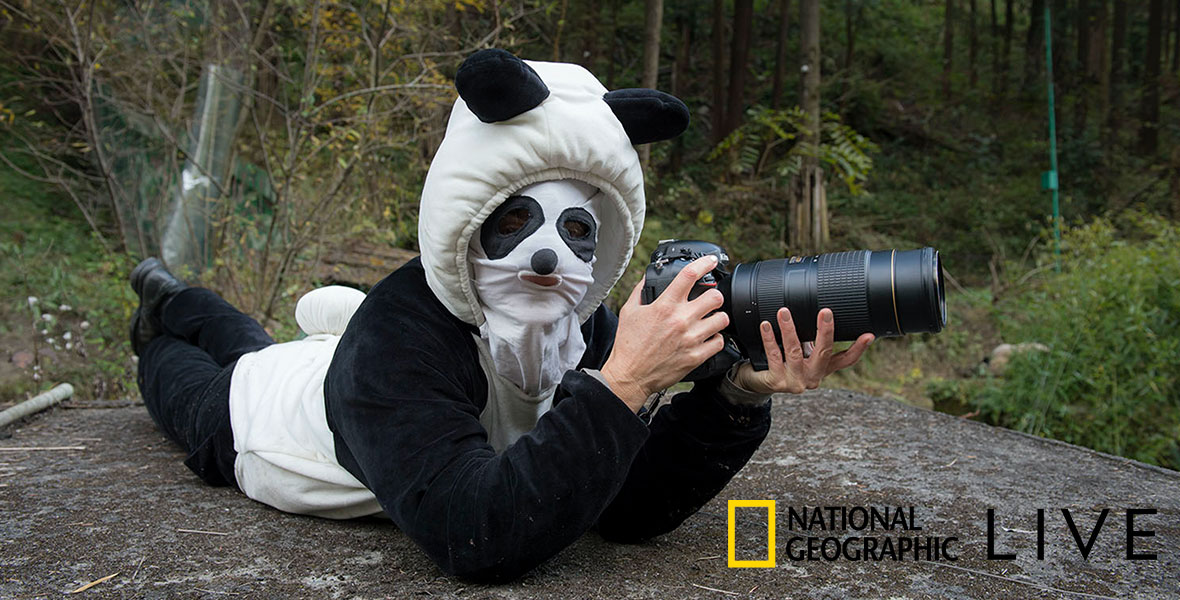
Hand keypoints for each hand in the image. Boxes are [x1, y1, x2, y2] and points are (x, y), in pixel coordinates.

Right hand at [601, 255, 728, 411]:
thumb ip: (640, 291)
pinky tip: (707, 337)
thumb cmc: (629, 345)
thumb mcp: (629, 312)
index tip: (710, 261)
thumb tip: (648, 278)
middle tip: (710, 299)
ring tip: (709, 319)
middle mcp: (680, 320)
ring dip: (717, 317)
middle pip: (715, 297)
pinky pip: (719, 341)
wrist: (630, 375)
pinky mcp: (696, 356)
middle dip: (714, 295)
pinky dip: (716, 338)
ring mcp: (691, 339)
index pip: (689, 275)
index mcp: (664, 306)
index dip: (704, 263)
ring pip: (721, 319)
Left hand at [733, 307, 872, 394]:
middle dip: (825, 331)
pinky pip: (773, 355)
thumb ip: (813, 340)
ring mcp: (794, 381)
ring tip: (784, 312)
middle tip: (826, 312)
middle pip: (823, 353)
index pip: (846, 360)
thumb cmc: (783, 363)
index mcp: (822, 369)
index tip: (868, 335)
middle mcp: (812, 377)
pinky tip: (766, 325)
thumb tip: (823, 312)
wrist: (759, 383)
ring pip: (794, 351)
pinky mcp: (776, 381)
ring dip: (789, 329)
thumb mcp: (803, 353)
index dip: (859, 349)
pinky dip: (769, 338)